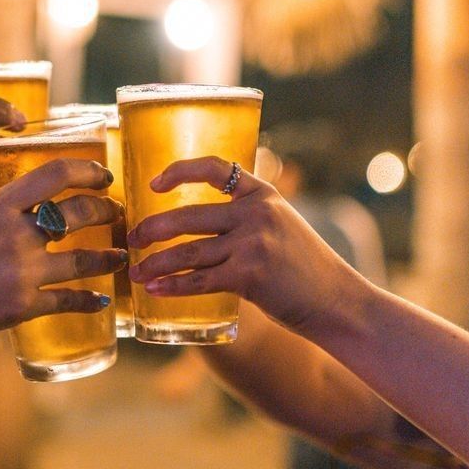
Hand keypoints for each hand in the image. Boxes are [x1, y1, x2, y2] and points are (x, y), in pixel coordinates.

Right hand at [0, 158, 126, 348]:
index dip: (87, 170)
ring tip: (119, 255)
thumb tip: (29, 204)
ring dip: (109, 256)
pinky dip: (89, 300)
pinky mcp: (24, 306)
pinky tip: (99, 300)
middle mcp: (16, 233)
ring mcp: (23, 271)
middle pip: (80, 211)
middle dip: (106, 210)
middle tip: (114, 212)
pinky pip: (69, 300)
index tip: (102, 174)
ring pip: (85, 259)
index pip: (56, 173)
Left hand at [127, 156, 351, 332]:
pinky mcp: (249, 276)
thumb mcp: (280, 224)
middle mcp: (256, 213)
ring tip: (137, 272)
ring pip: (188, 252)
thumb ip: (246, 216)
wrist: (336, 300)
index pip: (214, 167)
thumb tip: (197, 221)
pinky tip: (156, 290)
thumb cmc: (303, 266)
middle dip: (153, 229)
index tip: (154, 184)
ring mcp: (253, 244)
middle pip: (189, 216)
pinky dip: (173, 286)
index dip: (178, 171)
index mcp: (262, 193)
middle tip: (132, 239)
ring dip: (156, 263)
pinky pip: (200, 280)